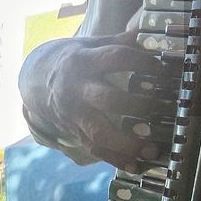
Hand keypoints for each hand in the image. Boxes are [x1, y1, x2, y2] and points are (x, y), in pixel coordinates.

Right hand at [23, 31, 174, 170]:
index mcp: (83, 61)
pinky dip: (116, 159)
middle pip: (107, 99)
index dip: (141, 62)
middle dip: (137, 105)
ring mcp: (75, 114)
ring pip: (100, 132)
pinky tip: (136, 167)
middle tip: (164, 108)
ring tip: (153, 150)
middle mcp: (77, 89)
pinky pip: (95, 148)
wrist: (37, 80)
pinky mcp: (75, 131)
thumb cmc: (74, 60)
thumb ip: (118, 41)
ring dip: (128, 144)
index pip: (115, 58)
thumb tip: (148, 34)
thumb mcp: (90, 44)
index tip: (164, 69)